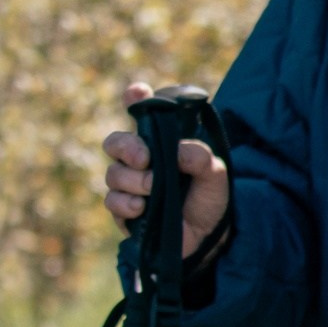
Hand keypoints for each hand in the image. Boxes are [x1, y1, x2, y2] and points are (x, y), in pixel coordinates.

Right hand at [102, 82, 229, 253]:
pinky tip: (142, 207)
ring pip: (114, 174)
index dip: (136, 100)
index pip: (142, 116)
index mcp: (161, 145)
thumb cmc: (207, 199)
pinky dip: (127, 202)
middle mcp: (140, 162)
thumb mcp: (214, 175)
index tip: (138, 91)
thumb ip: (201, 157)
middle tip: (145, 159)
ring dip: (134, 180)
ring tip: (153, 189)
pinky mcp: (122, 210)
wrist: (207, 236)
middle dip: (126, 147)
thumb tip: (178, 151)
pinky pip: (113, 201)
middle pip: (115, 143)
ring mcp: (128, 185)